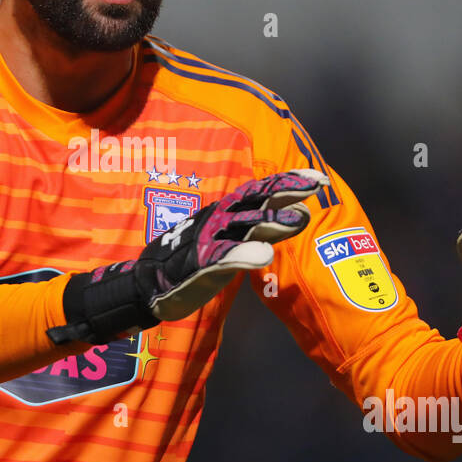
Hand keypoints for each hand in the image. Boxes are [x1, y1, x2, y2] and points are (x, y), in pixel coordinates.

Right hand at [47, 169, 329, 345]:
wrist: (145, 285)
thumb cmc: (186, 262)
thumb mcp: (221, 240)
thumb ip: (248, 228)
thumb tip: (281, 216)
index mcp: (223, 213)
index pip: (257, 192)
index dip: (285, 182)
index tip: (316, 177)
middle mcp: (217, 220)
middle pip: (254, 201)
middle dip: (284, 191)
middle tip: (316, 185)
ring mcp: (207, 241)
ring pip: (243, 227)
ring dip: (271, 221)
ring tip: (299, 219)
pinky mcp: (198, 265)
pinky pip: (222, 259)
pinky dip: (243, 256)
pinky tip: (264, 255)